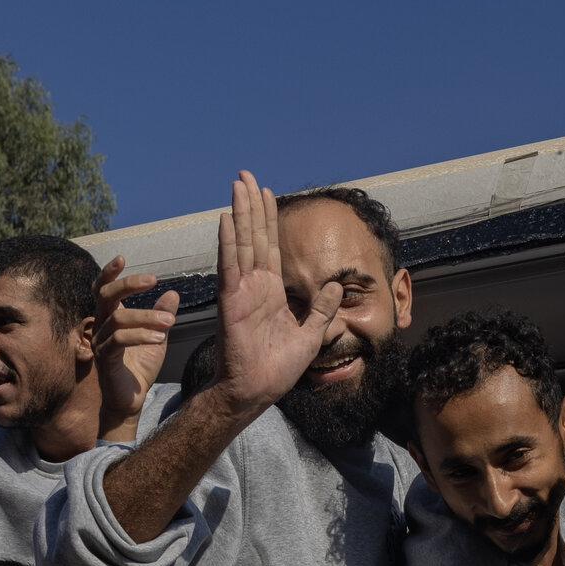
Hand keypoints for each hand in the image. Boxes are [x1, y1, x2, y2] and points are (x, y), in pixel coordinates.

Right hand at [93, 255, 179, 432]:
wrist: (130, 402)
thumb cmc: (139, 369)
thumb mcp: (156, 337)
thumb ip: (161, 315)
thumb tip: (173, 293)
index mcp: (110, 318)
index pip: (102, 289)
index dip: (108, 273)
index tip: (122, 258)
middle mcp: (100, 327)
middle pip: (105, 296)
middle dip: (128, 285)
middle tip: (153, 280)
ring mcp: (100, 343)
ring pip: (117, 319)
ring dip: (145, 316)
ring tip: (169, 321)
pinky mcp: (105, 360)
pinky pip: (119, 340)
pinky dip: (140, 336)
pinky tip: (159, 338)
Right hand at [211, 171, 343, 416]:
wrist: (257, 391)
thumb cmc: (278, 369)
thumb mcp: (311, 336)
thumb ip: (322, 310)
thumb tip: (337, 285)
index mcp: (271, 293)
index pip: (270, 247)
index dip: (268, 219)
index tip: (266, 192)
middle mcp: (254, 286)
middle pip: (253, 236)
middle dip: (250, 205)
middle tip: (245, 175)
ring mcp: (240, 292)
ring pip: (241, 244)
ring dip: (239, 213)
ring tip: (237, 184)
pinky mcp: (230, 302)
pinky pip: (230, 267)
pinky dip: (228, 243)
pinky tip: (227, 219)